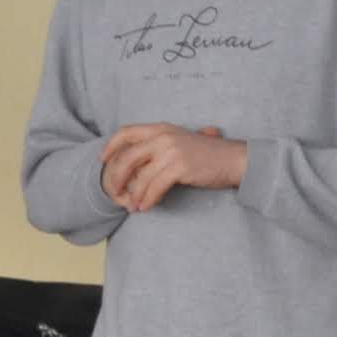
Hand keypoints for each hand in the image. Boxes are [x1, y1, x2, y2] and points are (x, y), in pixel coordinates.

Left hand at [99, 123, 243, 212]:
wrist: (234, 159)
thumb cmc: (207, 154)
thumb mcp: (180, 142)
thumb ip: (158, 148)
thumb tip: (135, 163)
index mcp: (161, 128)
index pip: (126, 132)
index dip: (111, 146)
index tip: (102, 160)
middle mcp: (163, 137)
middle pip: (127, 157)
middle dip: (117, 177)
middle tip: (115, 192)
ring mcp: (171, 151)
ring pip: (141, 177)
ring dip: (134, 195)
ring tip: (132, 207)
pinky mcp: (180, 167)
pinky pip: (155, 187)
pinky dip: (148, 200)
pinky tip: (146, 207)